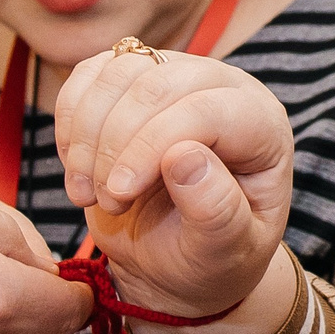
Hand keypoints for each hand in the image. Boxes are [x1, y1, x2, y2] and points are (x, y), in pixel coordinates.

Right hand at [54, 47, 291, 319]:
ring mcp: (176, 75)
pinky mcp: (132, 80)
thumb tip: (185, 157)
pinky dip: (71, 119)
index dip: (152, 144)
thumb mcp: (224, 253)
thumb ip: (217, 211)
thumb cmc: (210, 260)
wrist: (174, 262)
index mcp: (262, 126)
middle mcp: (225, 88)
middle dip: (116, 143)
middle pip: (159, 82)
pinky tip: (79, 167)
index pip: (207, 109)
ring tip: (89, 192)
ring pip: (120, 71)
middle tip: (107, 201)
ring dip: (89, 134)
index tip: (120, 194)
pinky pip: (90, 74)